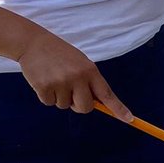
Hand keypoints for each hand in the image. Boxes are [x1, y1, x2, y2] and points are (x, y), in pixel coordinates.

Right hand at [16, 30, 132, 121]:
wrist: (33, 43)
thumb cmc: (60, 55)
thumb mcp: (80, 63)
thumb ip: (89, 82)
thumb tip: (97, 104)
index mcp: (90, 71)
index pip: (107, 94)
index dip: (118, 108)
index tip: (129, 119)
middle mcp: (78, 77)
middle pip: (85, 108)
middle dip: (79, 105)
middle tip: (70, 91)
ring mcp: (61, 83)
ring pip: (65, 106)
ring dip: (60, 97)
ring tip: (54, 78)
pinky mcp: (44, 87)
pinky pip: (49, 103)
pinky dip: (46, 96)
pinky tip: (44, 80)